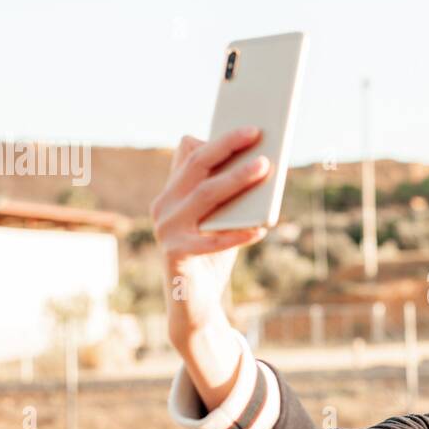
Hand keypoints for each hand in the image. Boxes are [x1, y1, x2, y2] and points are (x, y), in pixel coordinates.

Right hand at [151, 127, 271, 352]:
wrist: (192, 303)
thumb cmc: (212, 256)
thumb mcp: (221, 220)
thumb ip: (230, 195)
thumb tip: (260, 161)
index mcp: (172, 192)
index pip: (192, 156)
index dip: (219, 140)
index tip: (249, 126)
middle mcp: (163, 206)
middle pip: (196, 168)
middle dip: (227, 147)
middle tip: (257, 133)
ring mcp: (166, 229)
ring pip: (205, 196)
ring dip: (236, 179)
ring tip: (264, 167)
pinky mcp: (175, 254)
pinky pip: (211, 241)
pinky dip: (238, 234)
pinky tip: (262, 228)